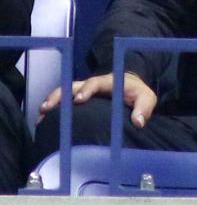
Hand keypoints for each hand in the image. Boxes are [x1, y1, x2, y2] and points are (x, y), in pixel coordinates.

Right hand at [39, 72, 157, 128]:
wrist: (131, 88)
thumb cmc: (138, 93)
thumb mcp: (147, 98)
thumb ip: (144, 108)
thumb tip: (139, 122)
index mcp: (109, 82)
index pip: (96, 82)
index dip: (87, 89)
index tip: (79, 99)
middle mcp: (93, 84)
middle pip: (73, 86)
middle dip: (60, 95)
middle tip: (48, 107)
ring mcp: (83, 90)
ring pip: (64, 92)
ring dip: (53, 100)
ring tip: (41, 113)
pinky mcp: (78, 98)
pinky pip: (63, 101)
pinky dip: (53, 108)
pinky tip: (42, 120)